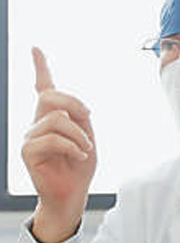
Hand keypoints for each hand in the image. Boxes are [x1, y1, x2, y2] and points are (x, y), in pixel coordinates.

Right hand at [22, 47, 96, 242]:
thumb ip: (81, 118)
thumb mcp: (88, 137)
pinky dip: (73, 147)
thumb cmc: (80, 166)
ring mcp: (31, 136)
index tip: (36, 49)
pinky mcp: (28, 151)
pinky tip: (79, 156)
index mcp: (53, 117)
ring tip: (85, 149)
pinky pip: (52, 138)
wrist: (74, 193)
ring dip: (79, 134)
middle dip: (75, 103)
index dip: (40, 67)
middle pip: (51, 96)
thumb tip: (77, 107)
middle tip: (89, 118)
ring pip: (56, 118)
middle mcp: (38, 123)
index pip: (44, 88)